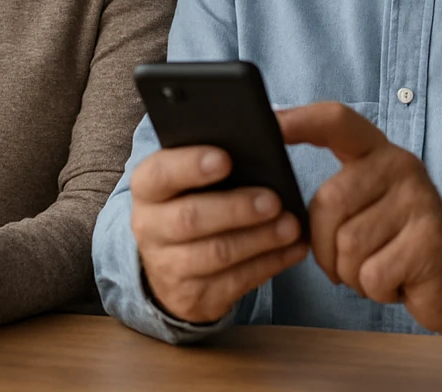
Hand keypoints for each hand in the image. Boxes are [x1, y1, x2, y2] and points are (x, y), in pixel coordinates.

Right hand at [129, 146, 307, 323]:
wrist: (171, 265)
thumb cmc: (191, 203)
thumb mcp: (185, 181)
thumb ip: (209, 162)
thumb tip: (258, 144)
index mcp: (147, 189)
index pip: (159, 174)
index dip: (190, 166)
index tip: (225, 159)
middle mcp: (150, 227)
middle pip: (190, 218)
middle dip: (235, 208)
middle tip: (273, 200)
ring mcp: (169, 267)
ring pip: (217, 254)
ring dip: (259, 239)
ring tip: (291, 226)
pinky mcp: (194, 297)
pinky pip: (237, 282)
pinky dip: (271, 264)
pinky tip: (294, 249)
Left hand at [280, 102, 441, 341]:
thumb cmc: (395, 242)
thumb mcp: (364, 207)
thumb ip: (332, 194)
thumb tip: (273, 196)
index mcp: (377, 152)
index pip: (337, 120)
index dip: (301, 120)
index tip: (268, 122)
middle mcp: (400, 165)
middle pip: (328, 202)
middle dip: (324, 246)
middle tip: (345, 262)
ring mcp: (420, 200)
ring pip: (347, 245)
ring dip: (351, 272)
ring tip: (378, 268)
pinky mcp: (430, 239)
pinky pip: (371, 273)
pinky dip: (374, 289)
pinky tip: (397, 282)